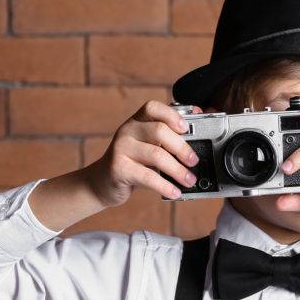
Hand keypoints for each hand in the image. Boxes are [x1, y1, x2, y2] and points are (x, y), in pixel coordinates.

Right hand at [85, 100, 202, 207]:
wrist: (101, 183)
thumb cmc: (131, 163)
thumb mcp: (146, 146)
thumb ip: (166, 137)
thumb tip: (197, 118)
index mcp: (135, 122)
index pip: (153, 108)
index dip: (171, 115)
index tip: (186, 128)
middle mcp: (126, 131)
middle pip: (159, 131)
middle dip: (182, 147)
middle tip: (194, 161)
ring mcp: (120, 149)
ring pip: (156, 155)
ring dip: (177, 170)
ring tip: (189, 180)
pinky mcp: (118, 168)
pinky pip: (148, 176)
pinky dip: (165, 186)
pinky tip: (175, 192)